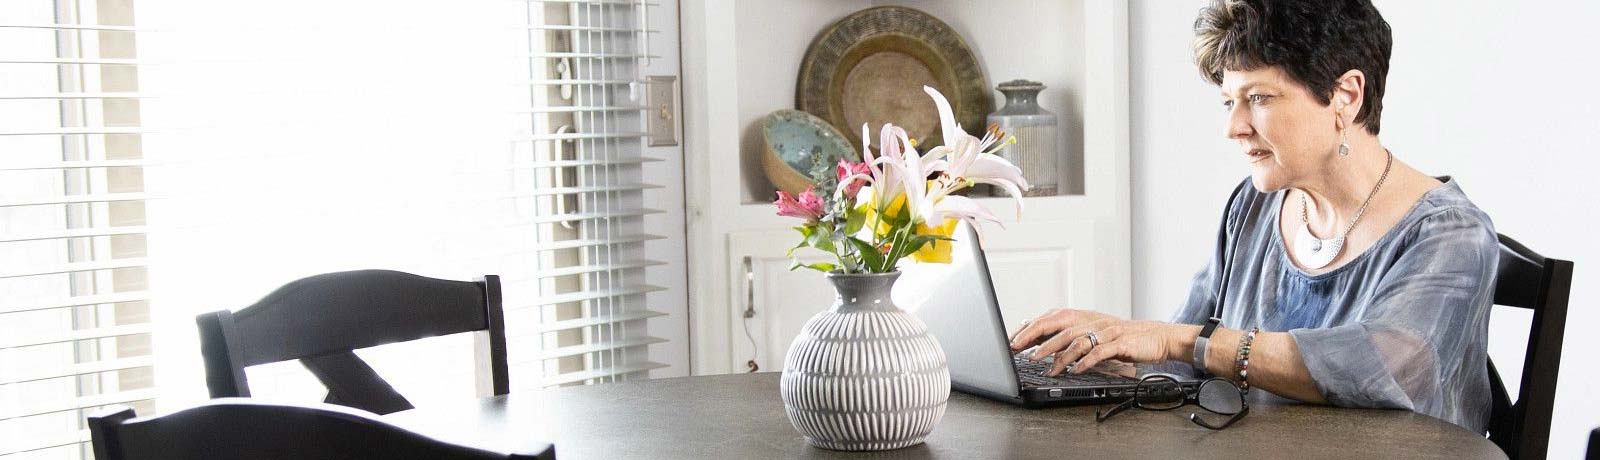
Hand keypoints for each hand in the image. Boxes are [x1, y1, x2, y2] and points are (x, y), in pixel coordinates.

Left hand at [1008, 308, 1192, 376]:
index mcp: (1083, 317)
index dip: (1030, 328)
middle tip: (1020, 350)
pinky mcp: (1120, 343)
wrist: (1156, 337)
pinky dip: (1086, 361)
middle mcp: (1092, 321)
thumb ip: (1071, 338)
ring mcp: (1106, 331)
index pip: (1050, 319)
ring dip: (1059, 354)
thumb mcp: (1094, 334)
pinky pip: (1100, 352)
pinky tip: (1076, 370)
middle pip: (1059, 326)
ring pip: (1077, 340)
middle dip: (1036, 338)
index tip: (1013, 340)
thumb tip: (1042, 344)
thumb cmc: (1122, 338)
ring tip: (1046, 367)